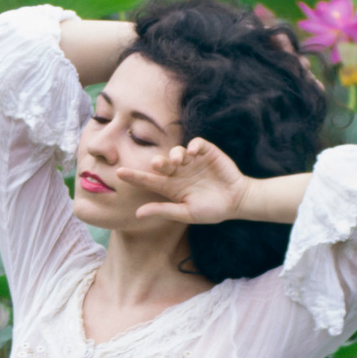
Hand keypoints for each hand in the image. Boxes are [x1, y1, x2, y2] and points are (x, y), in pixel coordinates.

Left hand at [116, 139, 252, 224]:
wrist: (238, 200)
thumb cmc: (211, 210)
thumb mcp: (186, 213)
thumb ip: (163, 210)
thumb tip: (137, 213)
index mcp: (171, 187)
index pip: (149, 180)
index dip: (134, 176)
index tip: (119, 173)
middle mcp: (178, 172)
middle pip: (162, 164)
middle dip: (159, 163)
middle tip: (158, 164)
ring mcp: (192, 161)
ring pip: (177, 151)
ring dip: (175, 154)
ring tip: (179, 160)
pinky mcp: (207, 152)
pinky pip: (197, 144)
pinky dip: (194, 145)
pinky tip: (194, 152)